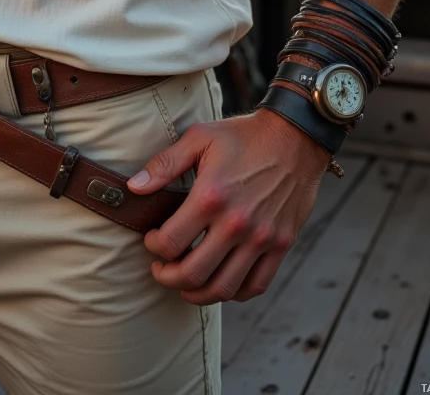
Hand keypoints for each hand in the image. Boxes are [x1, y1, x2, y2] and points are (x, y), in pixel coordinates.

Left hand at [127, 108, 328, 304]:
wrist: (295, 137)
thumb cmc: (243, 136)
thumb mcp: (199, 138)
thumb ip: (165, 164)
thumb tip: (134, 187)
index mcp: (211, 196)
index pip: (170, 242)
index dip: (153, 247)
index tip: (151, 240)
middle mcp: (236, 223)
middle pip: (193, 274)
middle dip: (168, 277)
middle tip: (161, 269)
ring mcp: (261, 238)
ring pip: (223, 288)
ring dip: (197, 294)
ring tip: (185, 284)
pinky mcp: (281, 245)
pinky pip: (255, 285)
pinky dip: (234, 293)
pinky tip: (220, 282)